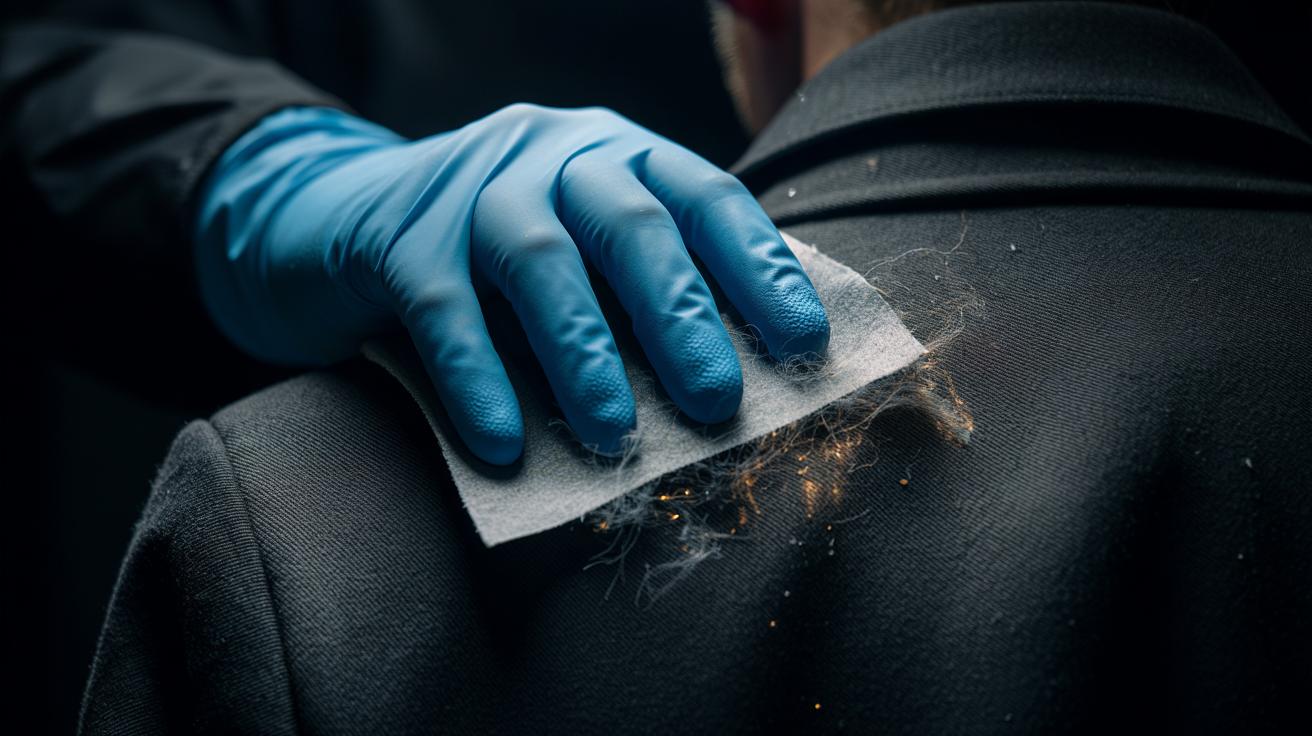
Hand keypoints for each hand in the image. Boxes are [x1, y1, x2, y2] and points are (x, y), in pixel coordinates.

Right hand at [195, 104, 828, 463]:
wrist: (345, 220)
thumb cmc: (498, 262)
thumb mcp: (582, 254)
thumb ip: (643, 296)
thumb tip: (735, 388)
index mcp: (620, 156)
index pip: (707, 200)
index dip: (761, 270)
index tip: (805, 344)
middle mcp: (555, 156)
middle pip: (632, 225)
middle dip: (682, 316)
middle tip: (718, 401)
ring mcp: (474, 189)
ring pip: (541, 262)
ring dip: (585, 354)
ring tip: (617, 434)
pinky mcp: (401, 239)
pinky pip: (445, 310)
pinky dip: (478, 380)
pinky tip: (504, 443)